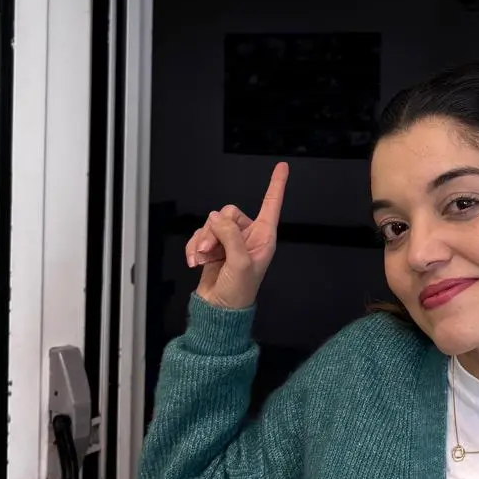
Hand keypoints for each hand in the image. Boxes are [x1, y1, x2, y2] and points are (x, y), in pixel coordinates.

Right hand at [186, 163, 288, 309]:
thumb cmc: (238, 292)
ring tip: (205, 259)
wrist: (218, 311)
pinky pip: (200, 234)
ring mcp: (229, 241)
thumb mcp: (240, 262)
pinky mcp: (212, 247)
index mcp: (263, 237)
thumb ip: (230, 236)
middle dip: (215, 230)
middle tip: (212, 251)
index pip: (271, 205)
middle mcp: (247, 236)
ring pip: (211, 223)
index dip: (276, 185)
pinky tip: (196, 261)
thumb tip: (216, 218)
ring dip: (203, 241)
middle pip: (229, 212)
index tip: (282, 167)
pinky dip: (195, 247)